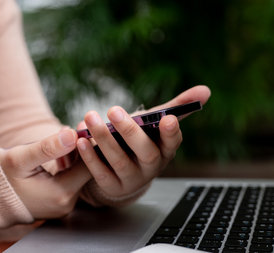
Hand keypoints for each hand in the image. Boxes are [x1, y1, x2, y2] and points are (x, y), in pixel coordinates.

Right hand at [0, 128, 90, 218]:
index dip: (90, 144)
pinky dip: (68, 163)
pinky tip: (62, 147)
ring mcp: (62, 204)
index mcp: (61, 194)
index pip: (89, 166)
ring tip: (68, 132)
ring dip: (75, 154)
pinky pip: (70, 179)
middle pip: (86, 171)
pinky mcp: (57, 202)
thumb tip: (72, 134)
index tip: (87, 126)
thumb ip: (47, 148)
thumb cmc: (2, 177)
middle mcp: (66, 203)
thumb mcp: (21, 158)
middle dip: (83, 147)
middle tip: (81, 124)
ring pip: (78, 174)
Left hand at [76, 85, 210, 197]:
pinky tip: (80, 140)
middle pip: (145, 152)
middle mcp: (151, 167)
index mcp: (164, 150)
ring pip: (119, 161)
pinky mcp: (112, 187)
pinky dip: (90, 156)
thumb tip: (206, 90)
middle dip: (130, 131)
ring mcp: (132, 179)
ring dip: (103, 138)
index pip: (173, 143)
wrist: (120, 176)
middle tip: (114, 109)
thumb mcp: (154, 126)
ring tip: (89, 117)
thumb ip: (176, 108)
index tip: (168, 119)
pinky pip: (100, 173)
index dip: (172, 132)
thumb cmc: (138, 143)